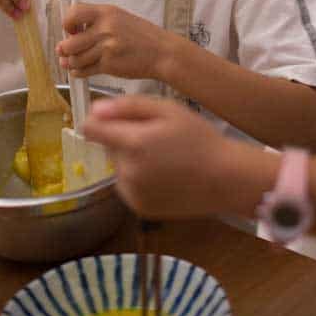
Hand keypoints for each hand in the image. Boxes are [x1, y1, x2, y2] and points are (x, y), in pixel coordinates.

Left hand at [56, 4, 177, 79]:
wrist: (162, 53)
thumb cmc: (143, 36)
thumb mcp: (120, 18)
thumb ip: (98, 22)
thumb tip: (72, 33)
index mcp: (107, 12)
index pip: (74, 13)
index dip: (67, 23)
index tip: (70, 30)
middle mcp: (105, 28)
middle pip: (70, 42)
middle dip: (65, 49)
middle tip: (65, 51)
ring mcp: (107, 48)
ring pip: (75, 59)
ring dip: (71, 63)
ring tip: (73, 63)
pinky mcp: (109, 65)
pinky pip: (84, 71)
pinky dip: (79, 72)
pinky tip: (81, 70)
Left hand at [83, 95, 231, 216]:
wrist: (224, 178)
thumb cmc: (199, 138)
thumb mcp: (168, 110)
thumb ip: (128, 106)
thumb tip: (94, 110)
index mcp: (132, 144)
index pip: (91, 129)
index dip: (101, 119)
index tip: (119, 118)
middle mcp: (126, 172)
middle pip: (107, 147)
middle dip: (124, 138)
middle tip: (157, 136)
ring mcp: (132, 194)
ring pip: (117, 166)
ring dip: (131, 159)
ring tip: (163, 157)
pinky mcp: (139, 208)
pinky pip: (128, 185)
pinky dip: (138, 178)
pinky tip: (163, 174)